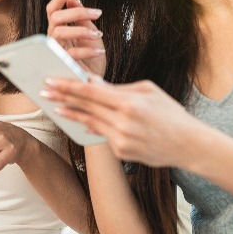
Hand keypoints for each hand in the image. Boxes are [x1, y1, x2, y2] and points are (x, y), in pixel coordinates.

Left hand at [43, 75, 198, 167]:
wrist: (188, 144)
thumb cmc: (169, 112)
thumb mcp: (148, 91)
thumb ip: (119, 88)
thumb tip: (93, 82)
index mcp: (130, 103)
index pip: (91, 92)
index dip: (69, 86)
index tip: (52, 81)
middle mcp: (123, 123)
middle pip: (86, 107)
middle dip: (63, 97)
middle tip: (44, 91)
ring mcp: (122, 140)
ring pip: (90, 122)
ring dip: (72, 113)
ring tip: (56, 106)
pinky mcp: (122, 152)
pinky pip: (103, 135)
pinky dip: (93, 126)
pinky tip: (81, 120)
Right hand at [46, 0, 105, 75]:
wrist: (95, 81)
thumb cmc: (91, 58)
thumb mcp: (90, 33)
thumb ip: (81, 17)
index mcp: (59, 29)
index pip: (52, 10)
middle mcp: (54, 39)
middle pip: (56, 17)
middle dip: (76, 12)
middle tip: (98, 13)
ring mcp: (55, 52)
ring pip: (59, 32)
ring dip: (80, 30)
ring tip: (98, 33)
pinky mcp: (62, 65)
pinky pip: (71, 53)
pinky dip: (87, 50)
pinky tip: (99, 50)